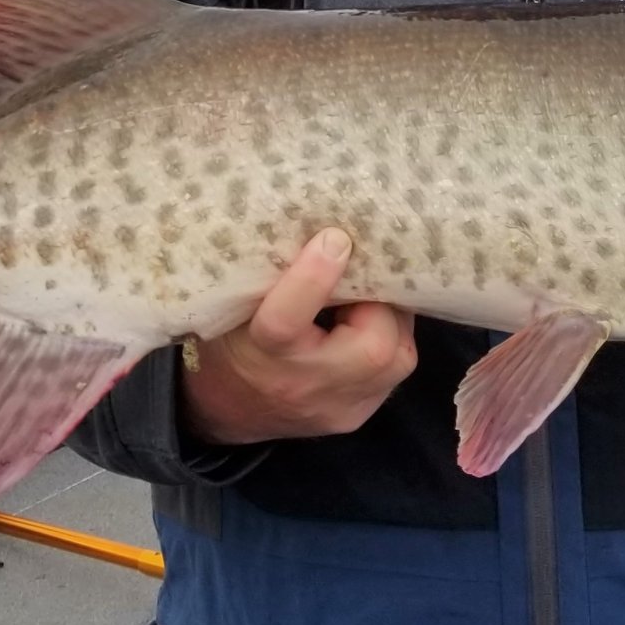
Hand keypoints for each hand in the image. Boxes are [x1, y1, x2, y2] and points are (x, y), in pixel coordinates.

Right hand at [179, 227, 416, 444]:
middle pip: (370, 346)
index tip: (333, 237)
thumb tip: (310, 210)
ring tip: (373, 291)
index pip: (285, 320)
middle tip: (367, 269)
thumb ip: (267, 267)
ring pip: (397, 357)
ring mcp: (338, 408)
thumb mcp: (234, 301)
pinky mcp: (359, 414)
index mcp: (260, 352)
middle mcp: (303, 386)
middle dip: (379, 298)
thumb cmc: (232, 336)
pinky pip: (396, 371)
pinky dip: (393, 336)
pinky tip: (376, 317)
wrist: (226, 408)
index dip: (313, 277)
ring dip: (392, 316)